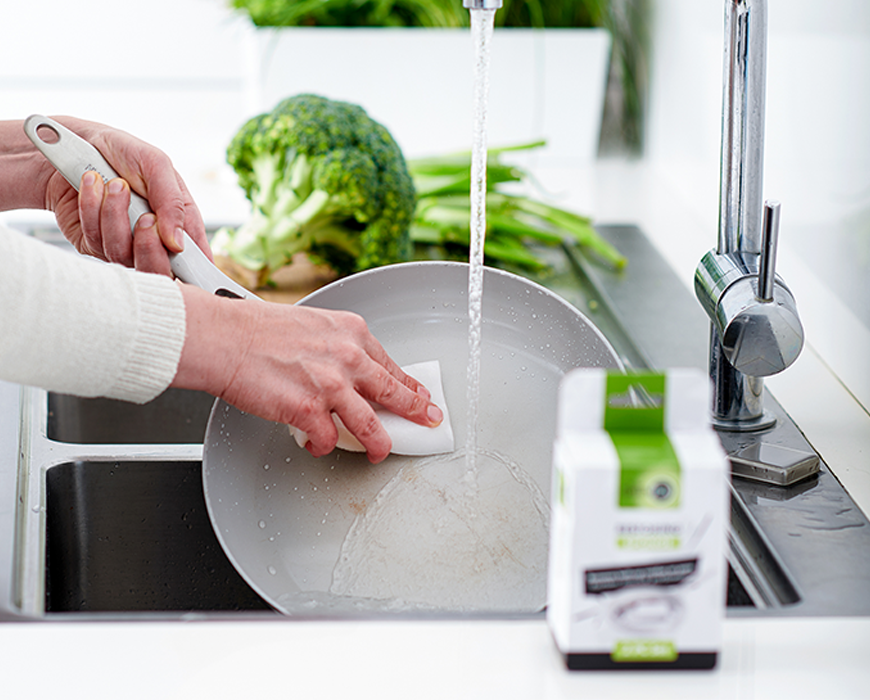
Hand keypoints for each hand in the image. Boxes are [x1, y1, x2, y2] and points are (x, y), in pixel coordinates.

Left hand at [43, 117, 210, 274]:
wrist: (73, 144)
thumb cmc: (121, 151)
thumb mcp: (156, 164)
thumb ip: (172, 202)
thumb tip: (178, 243)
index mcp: (179, 221)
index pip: (194, 256)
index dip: (192, 266)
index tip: (180, 253)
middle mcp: (153, 237)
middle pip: (159, 269)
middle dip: (149, 245)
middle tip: (145, 217)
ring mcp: (124, 244)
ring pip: (122, 255)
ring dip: (115, 215)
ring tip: (114, 185)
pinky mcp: (94, 243)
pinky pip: (95, 241)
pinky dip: (91, 209)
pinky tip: (92, 186)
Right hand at [174, 283, 443, 463]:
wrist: (224, 337)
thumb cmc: (257, 330)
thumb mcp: (313, 325)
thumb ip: (338, 348)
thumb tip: (353, 371)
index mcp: (351, 332)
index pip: (391, 364)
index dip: (410, 385)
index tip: (421, 396)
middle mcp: (348, 357)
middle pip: (394, 393)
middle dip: (416, 412)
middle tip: (428, 421)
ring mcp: (331, 385)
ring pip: (372, 426)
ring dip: (379, 444)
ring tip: (380, 452)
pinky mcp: (309, 410)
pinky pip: (328, 440)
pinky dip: (322, 446)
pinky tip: (316, 444)